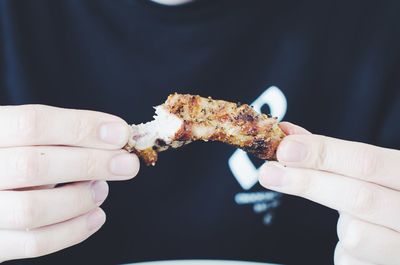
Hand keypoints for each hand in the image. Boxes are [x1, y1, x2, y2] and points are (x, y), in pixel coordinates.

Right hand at [0, 105, 138, 261]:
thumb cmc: (13, 157)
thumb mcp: (25, 138)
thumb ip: (60, 136)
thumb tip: (113, 137)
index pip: (32, 123)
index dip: (82, 127)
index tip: (119, 133)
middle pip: (34, 166)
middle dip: (91, 164)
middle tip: (127, 165)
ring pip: (32, 209)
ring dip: (79, 199)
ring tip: (102, 190)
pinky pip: (33, 243)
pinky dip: (73, 230)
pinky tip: (95, 216)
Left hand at [259, 122, 399, 264]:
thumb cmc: (385, 198)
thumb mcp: (369, 173)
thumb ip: (331, 156)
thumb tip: (287, 137)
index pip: (367, 161)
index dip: (324, 154)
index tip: (286, 148)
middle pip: (358, 197)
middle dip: (307, 183)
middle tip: (269, 174)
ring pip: (355, 233)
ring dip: (341, 224)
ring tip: (354, 220)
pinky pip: (350, 259)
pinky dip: (346, 249)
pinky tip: (363, 244)